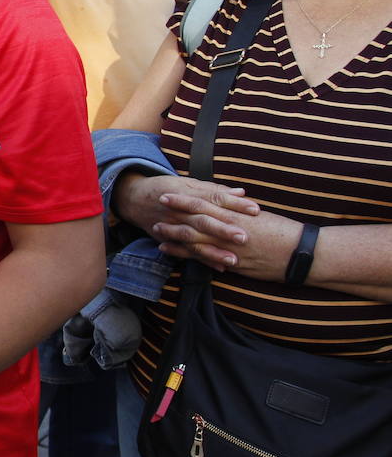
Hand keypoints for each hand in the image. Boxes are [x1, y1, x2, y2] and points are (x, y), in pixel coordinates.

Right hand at [113, 172, 257, 260]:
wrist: (132, 198)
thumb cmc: (164, 188)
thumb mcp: (187, 183)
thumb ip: (214, 189)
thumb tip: (241, 192)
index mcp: (187, 194)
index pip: (214, 198)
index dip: (234, 203)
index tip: (255, 210)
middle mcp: (180, 211)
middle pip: (203, 220)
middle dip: (223, 230)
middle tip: (244, 237)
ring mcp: (172, 226)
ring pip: (194, 240)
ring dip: (212, 251)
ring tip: (233, 260)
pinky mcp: (168, 239)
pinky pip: (186, 252)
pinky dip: (202, 260)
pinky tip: (219, 268)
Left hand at [155, 207, 302, 278]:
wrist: (302, 254)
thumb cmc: (285, 234)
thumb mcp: (261, 218)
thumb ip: (242, 213)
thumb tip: (232, 206)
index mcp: (236, 214)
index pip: (205, 203)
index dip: (184, 199)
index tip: (168, 193)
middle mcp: (229, 228)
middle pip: (194, 218)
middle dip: (174, 212)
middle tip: (154, 204)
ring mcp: (228, 246)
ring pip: (194, 237)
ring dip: (173, 233)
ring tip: (155, 228)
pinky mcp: (231, 262)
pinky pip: (201, 257)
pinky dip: (183, 253)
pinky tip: (168, 250)